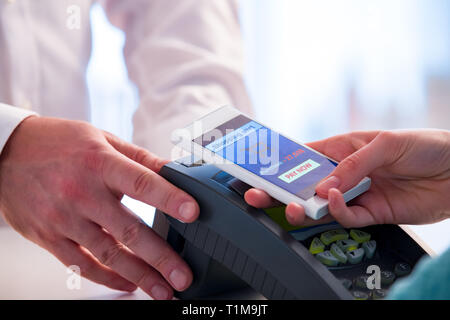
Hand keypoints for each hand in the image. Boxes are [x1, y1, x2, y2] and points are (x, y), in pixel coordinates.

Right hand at [0, 116, 199, 298]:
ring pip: (107, 254)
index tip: (193, 213)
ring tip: (162, 290)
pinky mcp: (50, 237)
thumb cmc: (57, 143)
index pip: (141, 182)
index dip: (169, 198)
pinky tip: (128, 284)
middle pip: (128, 230)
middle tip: (183, 276)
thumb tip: (173, 170)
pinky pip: (81, 264)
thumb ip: (139, 157)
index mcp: (99, 163)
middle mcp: (82, 193)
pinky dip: (107, 277)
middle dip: (160, 257)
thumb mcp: (101, 138)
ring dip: (138, 276)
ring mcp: (64, 218)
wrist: (5, 153)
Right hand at [245, 130, 449, 227]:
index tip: (260, 169)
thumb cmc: (425, 144)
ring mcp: (355, 194)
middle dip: (280, 190)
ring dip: (303, 207)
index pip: (303, 156)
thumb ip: (353, 165)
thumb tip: (325, 186)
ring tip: (293, 205)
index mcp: (342, 149)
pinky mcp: (369, 214)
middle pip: (304, 185)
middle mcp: (344, 173)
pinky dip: (336, 211)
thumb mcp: (386, 143)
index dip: (280, 163)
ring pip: (320, 206)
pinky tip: (335, 200)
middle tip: (259, 195)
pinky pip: (345, 217)